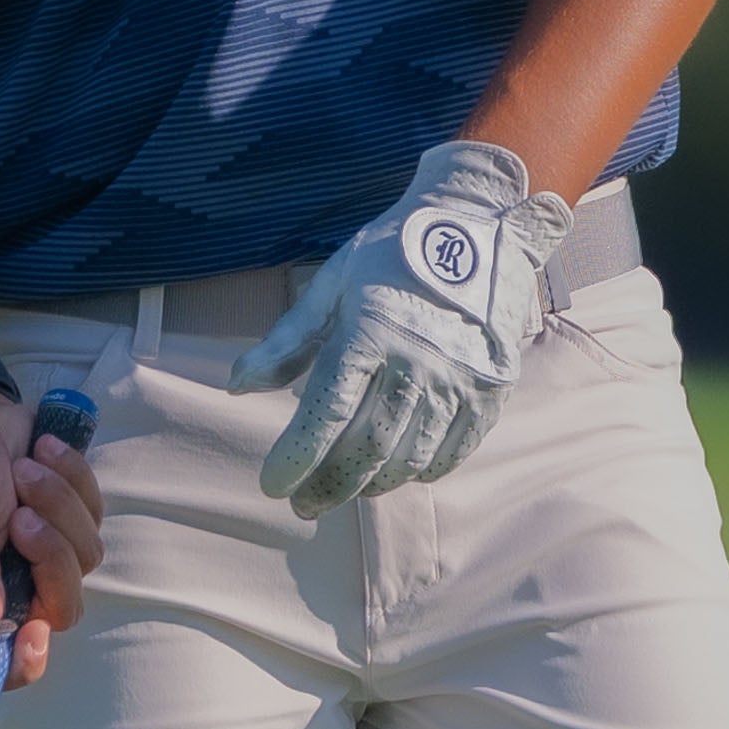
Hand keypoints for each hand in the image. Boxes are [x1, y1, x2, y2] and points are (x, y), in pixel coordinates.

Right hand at [0, 381, 104, 688]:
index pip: (2, 665)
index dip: (24, 663)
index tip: (35, 631)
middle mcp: (10, 585)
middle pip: (62, 608)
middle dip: (52, 557)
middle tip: (22, 515)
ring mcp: (44, 553)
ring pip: (86, 556)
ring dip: (58, 504)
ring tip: (23, 469)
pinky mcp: (70, 519)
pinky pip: (95, 513)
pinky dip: (72, 478)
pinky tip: (42, 450)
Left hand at [227, 140, 571, 515]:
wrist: (477, 223)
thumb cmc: (391, 252)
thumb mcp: (332, 283)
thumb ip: (287, 340)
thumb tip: (237, 386)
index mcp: (370, 333)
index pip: (325, 415)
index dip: (296, 458)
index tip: (272, 485)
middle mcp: (416, 364)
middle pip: (366, 448)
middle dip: (328, 485)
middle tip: (302, 505)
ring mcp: (459, 382)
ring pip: (408, 458)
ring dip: (371, 484)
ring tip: (343, 490)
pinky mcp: (490, 392)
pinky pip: (452, 452)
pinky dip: (419, 471)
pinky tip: (395, 472)